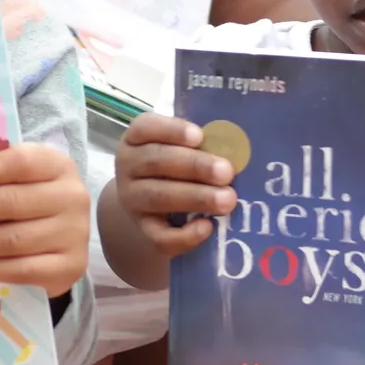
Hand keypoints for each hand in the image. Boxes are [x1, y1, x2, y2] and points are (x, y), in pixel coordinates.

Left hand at [0, 143, 89, 297]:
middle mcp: (72, 196)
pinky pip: (22, 270)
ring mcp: (74, 233)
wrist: (63, 238)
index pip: (20, 162)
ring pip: (12, 239)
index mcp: (57, 165)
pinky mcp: (70, 267)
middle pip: (12, 202)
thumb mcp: (16, 181)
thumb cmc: (29, 200)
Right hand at [114, 113, 236, 256]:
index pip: (146, 127)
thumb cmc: (174, 165)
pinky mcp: (144, 231)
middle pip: (156, 162)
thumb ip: (202, 144)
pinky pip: (160, 236)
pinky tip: (207, 227)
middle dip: (194, 166)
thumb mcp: (181, 147)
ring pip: (159, 197)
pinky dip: (185, 235)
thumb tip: (236, 147)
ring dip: (196, 197)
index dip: (172, 130)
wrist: (152, 205)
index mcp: (137, 138)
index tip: (199, 136)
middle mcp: (128, 167)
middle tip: (226, 172)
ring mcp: (133, 200)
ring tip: (228, 199)